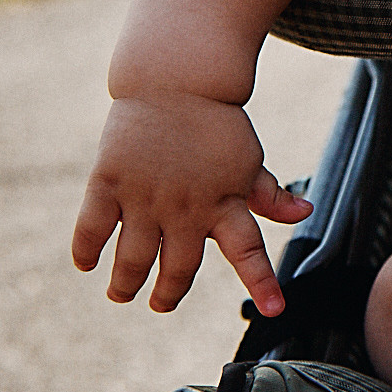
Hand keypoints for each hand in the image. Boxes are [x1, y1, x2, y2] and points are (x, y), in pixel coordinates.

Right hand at [71, 92, 312, 316]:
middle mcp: (186, 206)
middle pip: (179, 268)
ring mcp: (146, 196)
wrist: (176, 81)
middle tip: (160, 303)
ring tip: (121, 293)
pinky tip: (86, 264)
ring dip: (126, 283)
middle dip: (168, 295)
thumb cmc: (215, 125)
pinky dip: (86, 251)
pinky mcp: (109, 182)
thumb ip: (270, 194)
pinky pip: (93, 227)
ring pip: (133, 258)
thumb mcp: (249, 159)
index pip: (249, 251)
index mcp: (225, 202)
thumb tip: (306, 213)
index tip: (276, 310)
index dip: (262, 282)